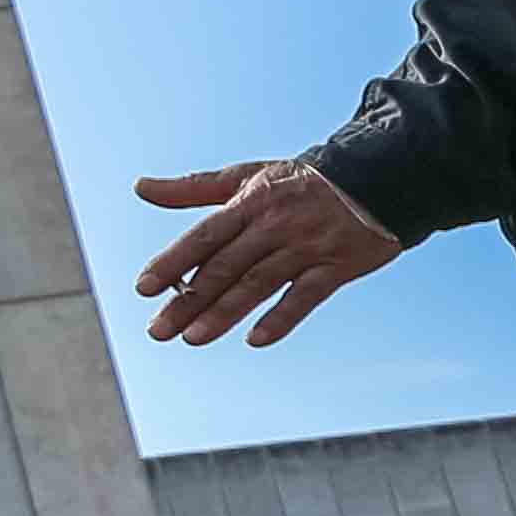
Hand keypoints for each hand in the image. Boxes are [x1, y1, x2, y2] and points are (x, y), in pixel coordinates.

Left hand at [132, 157, 408, 347]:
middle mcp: (274, 225)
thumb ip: (192, 188)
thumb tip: (141, 187)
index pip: (203, 237)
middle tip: (157, 330)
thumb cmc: (299, 182)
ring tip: (192, 338)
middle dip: (188, 301)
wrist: (375, 177)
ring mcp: (306, 246)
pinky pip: (306, 295)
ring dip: (224, 313)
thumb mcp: (245, 176)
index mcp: (249, 203)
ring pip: (258, 283)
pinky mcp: (337, 266)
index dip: (173, 262)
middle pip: (224, 267)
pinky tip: (255, 339)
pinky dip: (282, 317)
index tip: (144, 288)